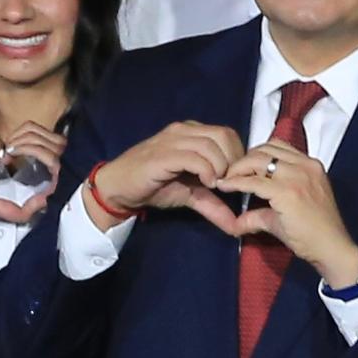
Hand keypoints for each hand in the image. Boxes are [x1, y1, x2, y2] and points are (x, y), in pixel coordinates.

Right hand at [87, 117, 257, 230]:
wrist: (119, 188)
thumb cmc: (153, 187)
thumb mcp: (190, 195)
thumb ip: (213, 205)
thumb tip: (236, 226)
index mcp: (192, 133)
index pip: (227, 134)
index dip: (237, 155)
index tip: (234, 179)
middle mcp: (184, 131)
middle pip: (224, 135)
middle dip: (233, 161)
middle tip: (227, 183)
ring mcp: (172, 140)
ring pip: (211, 145)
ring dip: (220, 167)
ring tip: (215, 185)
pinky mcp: (163, 155)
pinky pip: (194, 157)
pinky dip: (207, 171)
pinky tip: (205, 184)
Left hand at [205, 135, 357, 271]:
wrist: (332, 249)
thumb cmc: (317, 234)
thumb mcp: (289, 214)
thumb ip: (262, 213)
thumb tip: (239, 222)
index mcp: (310, 166)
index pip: (276, 147)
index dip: (255, 156)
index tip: (242, 168)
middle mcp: (305, 166)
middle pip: (264, 149)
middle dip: (242, 159)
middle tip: (229, 173)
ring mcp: (298, 177)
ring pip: (257, 159)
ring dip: (238, 168)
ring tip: (227, 180)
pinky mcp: (287, 192)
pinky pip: (253, 181)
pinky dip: (236, 183)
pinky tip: (227, 187)